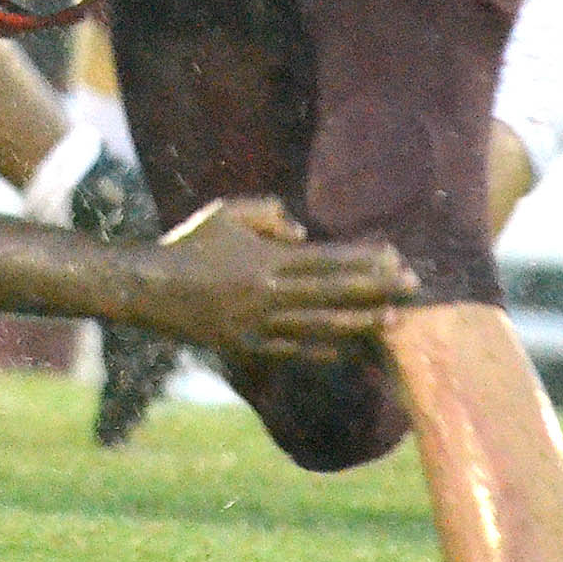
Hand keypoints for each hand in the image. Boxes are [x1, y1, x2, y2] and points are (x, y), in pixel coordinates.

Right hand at [133, 195, 414, 358]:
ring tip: (392, 321)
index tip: (395, 258)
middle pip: (333, 293)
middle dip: (376, 290)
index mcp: (266, 259)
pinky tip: (347, 348)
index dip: (364, 261)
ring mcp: (258, 324)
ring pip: (319, 325)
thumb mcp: (226, 212)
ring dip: (359, 323)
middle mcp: (267, 293)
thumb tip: (303, 234)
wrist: (150, 287)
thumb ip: (268, 213)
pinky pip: (291, 349)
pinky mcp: (246, 346)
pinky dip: (321, 348)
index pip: (327, 259)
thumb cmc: (190, 242)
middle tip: (412, 289)